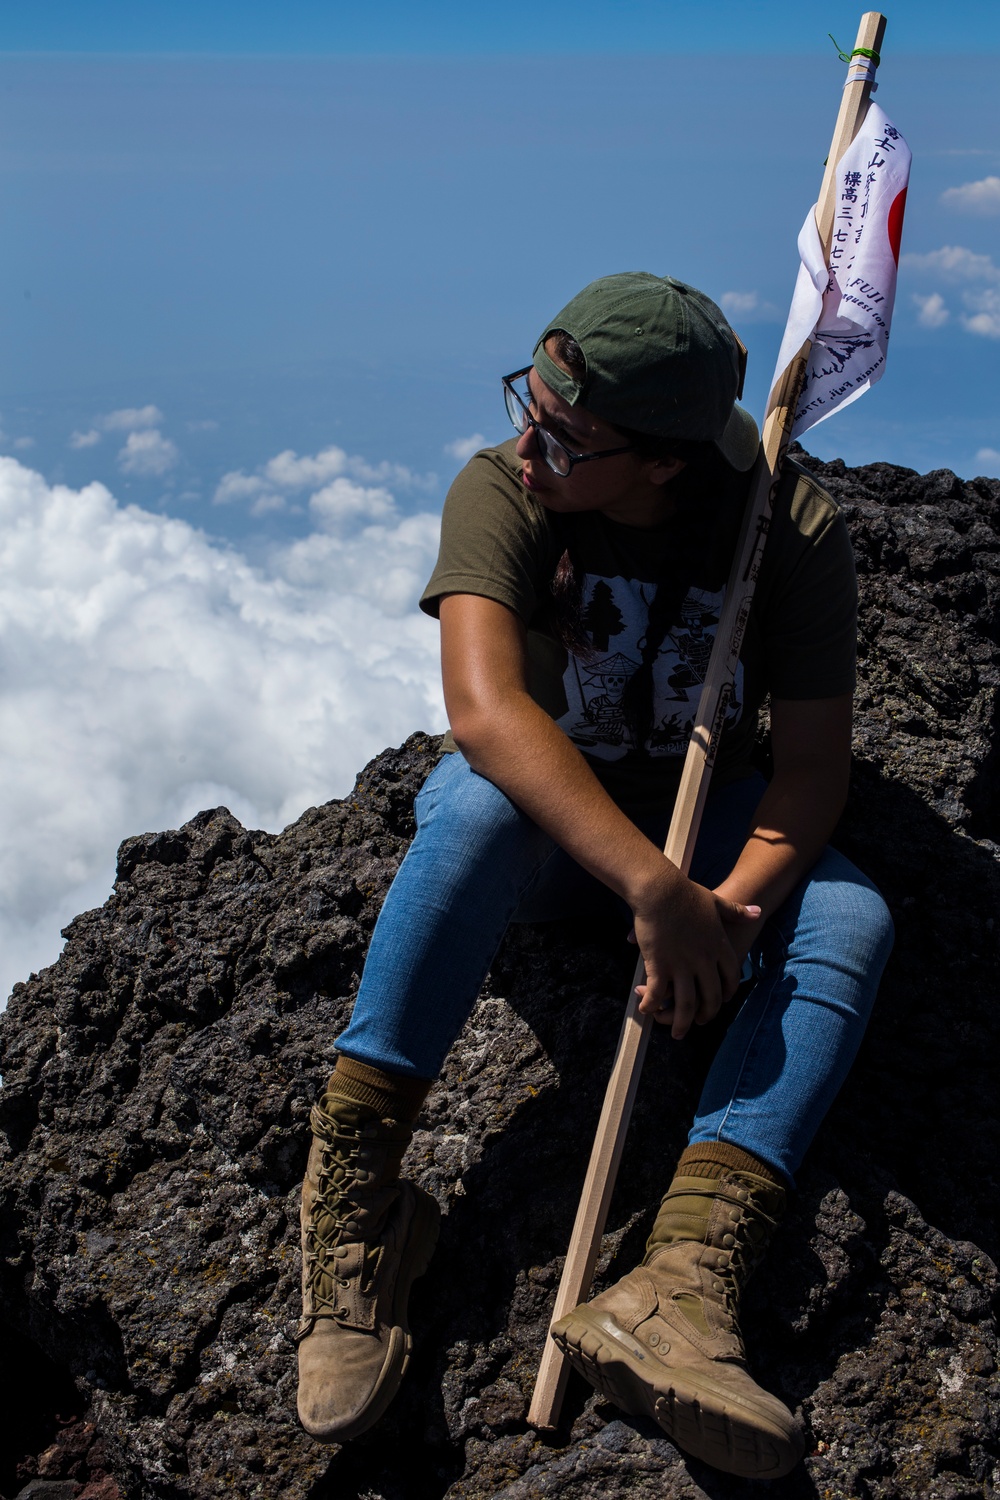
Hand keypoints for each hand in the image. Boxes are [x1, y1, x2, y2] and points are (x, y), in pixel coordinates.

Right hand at [629, 868, 760, 1039]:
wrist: (660, 889)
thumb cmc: (685, 892)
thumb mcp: (716, 901)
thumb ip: (736, 912)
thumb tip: (757, 912)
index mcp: (719, 946)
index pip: (731, 978)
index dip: (726, 993)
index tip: (721, 1001)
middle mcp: (704, 960)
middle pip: (710, 997)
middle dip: (706, 1015)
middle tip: (700, 1023)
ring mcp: (682, 965)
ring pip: (686, 1004)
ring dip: (680, 1022)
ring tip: (677, 1032)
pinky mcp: (659, 965)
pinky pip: (657, 994)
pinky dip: (650, 1005)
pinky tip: (646, 1010)